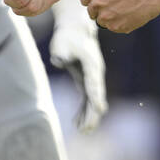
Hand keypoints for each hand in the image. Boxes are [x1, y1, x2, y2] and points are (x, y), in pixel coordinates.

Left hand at [49, 0, 107, 131]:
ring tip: (82, 131)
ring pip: (92, 100)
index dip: (96, 98)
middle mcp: (95, 73)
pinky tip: (76, 122)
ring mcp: (91, 78)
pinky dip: (82, 110)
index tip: (99, 110)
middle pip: (95, 96)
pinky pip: (86, 98)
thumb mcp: (63, 42)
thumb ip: (62, 52)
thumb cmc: (68, 36)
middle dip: (92, 114)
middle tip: (87, 130)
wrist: (75, 28)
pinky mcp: (85, 80)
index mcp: (91, 64)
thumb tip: (60, 60)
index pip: (94, 84)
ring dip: (88, 116)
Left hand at [81, 0, 159, 33]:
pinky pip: (112, 28)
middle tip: (116, 5)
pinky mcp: (114, 26)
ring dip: (110, 18)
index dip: (93, 0)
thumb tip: (90, 5)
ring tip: (124, 9)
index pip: (84, 0)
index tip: (102, 0)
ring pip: (101, 21)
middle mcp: (96, 2)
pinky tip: (129, 15)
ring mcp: (105, 16)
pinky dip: (120, 24)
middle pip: (91, 12)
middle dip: (101, 10)